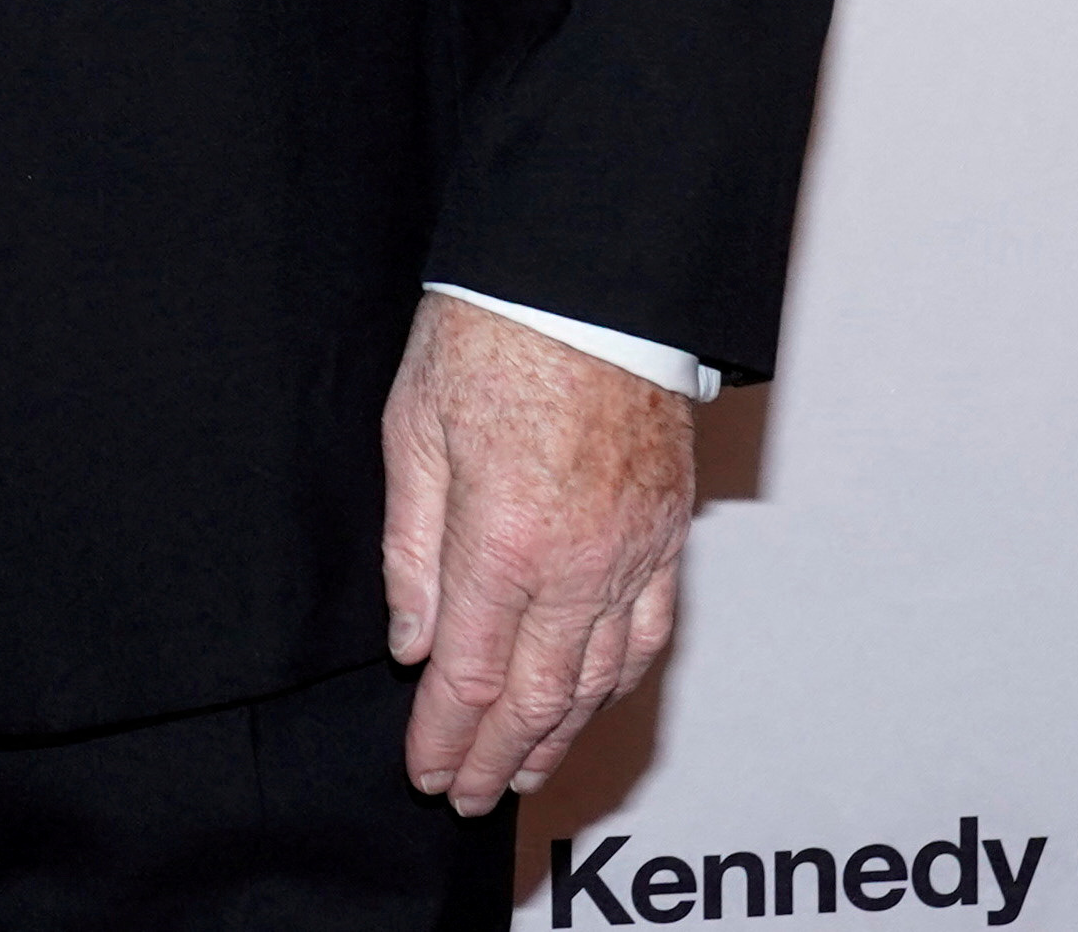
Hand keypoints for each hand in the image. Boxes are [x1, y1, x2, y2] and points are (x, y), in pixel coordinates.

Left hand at [380, 291, 694, 811]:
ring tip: (526, 771)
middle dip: (499, 757)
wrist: (585, 281)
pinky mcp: (667, 533)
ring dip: (560, 736)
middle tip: (468, 796)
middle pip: (537, 695)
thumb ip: (411, 549)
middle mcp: (580, 563)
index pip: (468, 674)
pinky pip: (649, 633)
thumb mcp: (412, 431)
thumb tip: (410, 641)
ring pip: (600, 678)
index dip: (446, 736)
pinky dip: (618, 684)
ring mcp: (634, 553)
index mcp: (505, 541)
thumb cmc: (487, 337)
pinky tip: (594, 703)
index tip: (426, 773)